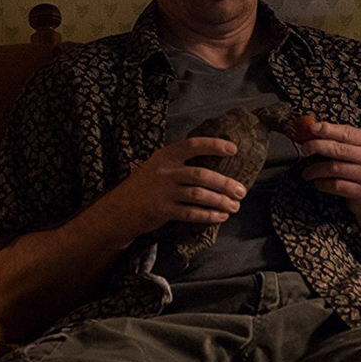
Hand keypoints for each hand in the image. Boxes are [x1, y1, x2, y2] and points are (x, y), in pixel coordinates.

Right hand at [79, 137, 247, 247]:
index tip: (233, 149)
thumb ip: (181, 163)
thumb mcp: (158, 166)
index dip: (214, 145)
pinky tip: (220, 217)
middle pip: (201, 175)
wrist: (119, 209)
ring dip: (220, 201)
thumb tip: (216, 165)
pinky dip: (208, 215)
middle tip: (241, 191)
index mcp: (165, 155)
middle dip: (225, 183)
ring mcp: (162, 191)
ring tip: (235, 206)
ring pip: (199, 195)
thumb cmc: (145, 185)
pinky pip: (190, 213)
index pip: (193, 145)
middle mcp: (164, 171)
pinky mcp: (161, 210)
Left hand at [299, 120, 360, 218]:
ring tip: (307, 172)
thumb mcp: (358, 151)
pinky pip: (336, 185)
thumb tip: (313, 130)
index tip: (311, 128)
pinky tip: (318, 183)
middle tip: (305, 149)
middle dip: (317, 146)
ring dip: (316, 169)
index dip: (327, 129)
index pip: (347, 132)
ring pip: (334, 168)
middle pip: (339, 149)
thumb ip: (341, 141)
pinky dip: (322, 183)